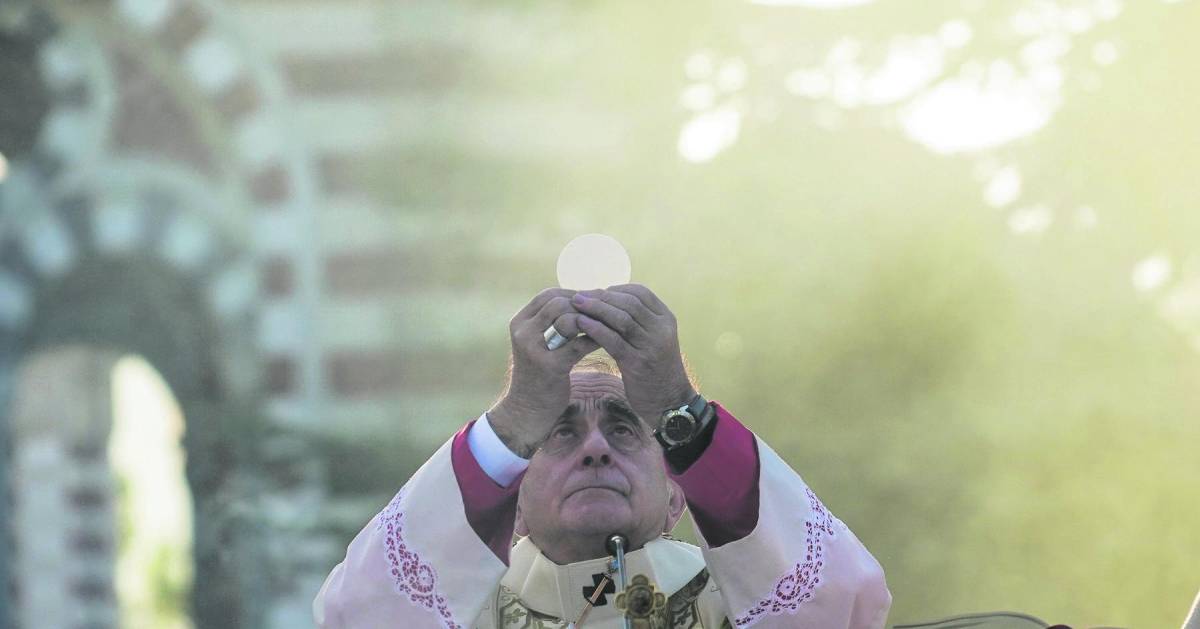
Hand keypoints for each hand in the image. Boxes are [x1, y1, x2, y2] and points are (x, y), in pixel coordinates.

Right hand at [488, 288, 599, 456]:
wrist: (527, 410)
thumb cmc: (538, 374)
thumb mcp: (538, 343)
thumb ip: (551, 323)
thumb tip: (584, 298)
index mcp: (519, 322)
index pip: (548, 295)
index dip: (573, 294)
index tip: (593, 299)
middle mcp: (523, 332)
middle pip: (558, 303)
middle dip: (585, 306)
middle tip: (606, 311)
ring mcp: (534, 349)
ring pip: (569, 320)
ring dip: (592, 320)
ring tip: (609, 323)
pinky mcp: (550, 367)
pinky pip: (579, 344)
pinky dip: (595, 339)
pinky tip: (609, 341)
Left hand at [570, 284, 696, 425]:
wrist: (670, 401)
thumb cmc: (657, 369)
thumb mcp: (654, 339)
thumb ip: (639, 322)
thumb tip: (608, 301)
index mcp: (666, 319)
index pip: (641, 293)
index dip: (616, 289)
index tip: (596, 291)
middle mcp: (661, 329)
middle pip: (629, 303)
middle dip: (601, 296)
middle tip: (578, 295)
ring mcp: (651, 346)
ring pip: (621, 319)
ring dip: (596, 308)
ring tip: (575, 304)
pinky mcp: (638, 363)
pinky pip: (614, 340)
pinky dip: (595, 329)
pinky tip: (580, 323)